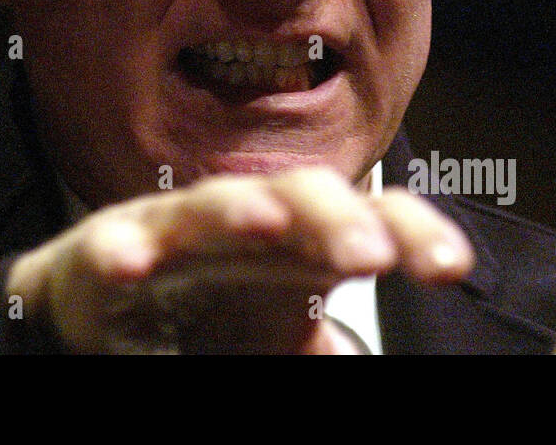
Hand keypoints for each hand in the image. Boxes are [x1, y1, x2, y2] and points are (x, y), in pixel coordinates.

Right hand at [6, 166, 473, 352]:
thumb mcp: (288, 341)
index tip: (448, 265)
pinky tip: (137, 264)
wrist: (107, 317)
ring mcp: (174, 232)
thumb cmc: (205, 317)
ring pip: (209, 204)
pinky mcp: (107, 251)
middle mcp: (243, 226)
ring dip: (238, 210)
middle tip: (371, 255)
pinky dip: (121, 250)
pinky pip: (112, 244)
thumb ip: (333, 347)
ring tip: (266, 222)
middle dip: (335, 217)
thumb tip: (374, 359)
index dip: (411, 231)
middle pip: (298, 196)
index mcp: (299, 244)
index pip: (368, 218)